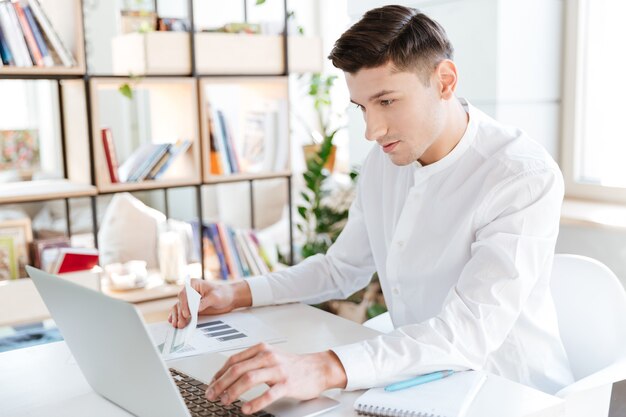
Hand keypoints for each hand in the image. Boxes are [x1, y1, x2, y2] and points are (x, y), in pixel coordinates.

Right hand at [168, 279, 251, 327]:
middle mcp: (189, 291)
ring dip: (177, 317)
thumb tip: (195, 309)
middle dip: (180, 313)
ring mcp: (189, 300)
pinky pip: (181, 312)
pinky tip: (175, 323)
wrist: (228, 298)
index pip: (185, 294)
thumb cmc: (223, 293)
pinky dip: (178, 318)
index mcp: (193, 284)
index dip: (184, 304)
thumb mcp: (215, 297)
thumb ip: (205, 302)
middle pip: (180, 302)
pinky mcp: (190, 308)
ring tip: (179, 325)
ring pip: (178, 308)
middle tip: (182, 323)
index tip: (187, 314)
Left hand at [206, 343, 346, 413]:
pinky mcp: (287, 383)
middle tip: (212, 395)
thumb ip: (251, 363)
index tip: (211, 385)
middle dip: (221, 384)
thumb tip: (228, 375)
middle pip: (237, 369)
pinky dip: (255, 402)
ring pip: (249, 378)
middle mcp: (268, 357)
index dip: (218, 374)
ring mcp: (278, 370)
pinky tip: (246, 408)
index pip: (233, 360)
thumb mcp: (270, 357)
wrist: (318, 368)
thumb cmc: (293, 365)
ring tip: (225, 401)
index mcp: (261, 350)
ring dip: (233, 391)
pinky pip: (268, 393)